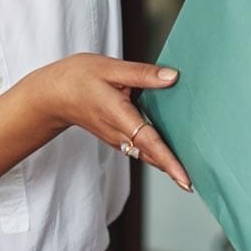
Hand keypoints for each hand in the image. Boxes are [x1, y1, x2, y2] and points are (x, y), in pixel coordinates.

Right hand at [21, 54, 190, 190]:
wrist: (52, 95)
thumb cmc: (77, 79)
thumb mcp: (110, 68)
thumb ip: (143, 74)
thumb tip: (173, 77)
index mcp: (119, 116)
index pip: (149, 142)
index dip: (169, 161)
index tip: (185, 179)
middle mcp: (119, 133)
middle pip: (152, 155)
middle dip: (174, 170)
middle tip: (198, 182)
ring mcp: (117, 139)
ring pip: (147, 154)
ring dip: (167, 164)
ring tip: (190, 171)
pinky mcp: (116, 137)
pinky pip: (140, 148)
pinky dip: (157, 153)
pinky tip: (171, 149)